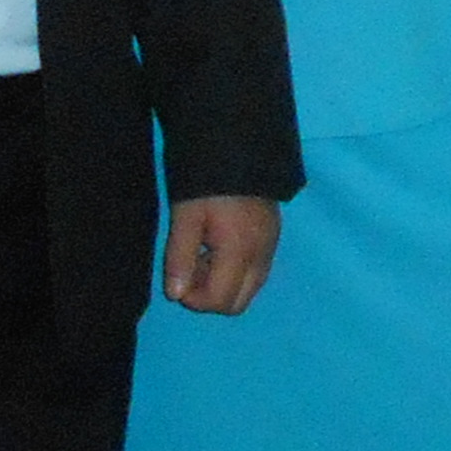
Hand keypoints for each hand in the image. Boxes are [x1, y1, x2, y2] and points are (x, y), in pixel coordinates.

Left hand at [163, 194, 279, 315]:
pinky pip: (256, 273)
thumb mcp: (186, 216)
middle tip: (191, 267)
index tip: (178, 276)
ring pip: (249, 290)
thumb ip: (180, 257)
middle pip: (237, 304)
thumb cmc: (208, 182)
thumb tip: (176, 295)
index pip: (219, 301)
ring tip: (204, 254)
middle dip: (210, 296)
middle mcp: (261, 257)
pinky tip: (220, 246)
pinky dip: (236, 272)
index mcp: (239, 252)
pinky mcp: (274, 239)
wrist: (242, 146)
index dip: (193, 298)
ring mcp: (271, 249)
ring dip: (223, 284)